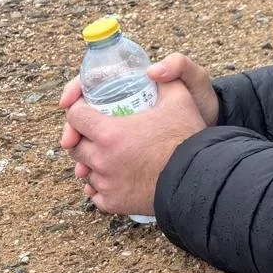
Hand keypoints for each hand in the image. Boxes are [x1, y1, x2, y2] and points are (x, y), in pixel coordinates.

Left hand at [60, 53, 218, 193]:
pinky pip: (95, 194)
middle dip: (81, 137)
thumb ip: (165, 79)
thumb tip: (154, 70)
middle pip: (74, 146)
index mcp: (110, 132)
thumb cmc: (186, 137)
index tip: (87, 109)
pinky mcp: (113, 202)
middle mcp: (102, 159)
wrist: (197, 178)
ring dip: (92, 162)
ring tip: (109, 155)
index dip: (79, 109)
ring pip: (84, 171)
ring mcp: (106, 184)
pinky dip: (101, 185)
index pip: (75, 117)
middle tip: (97, 132)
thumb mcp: (179, 98)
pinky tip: (113, 177)